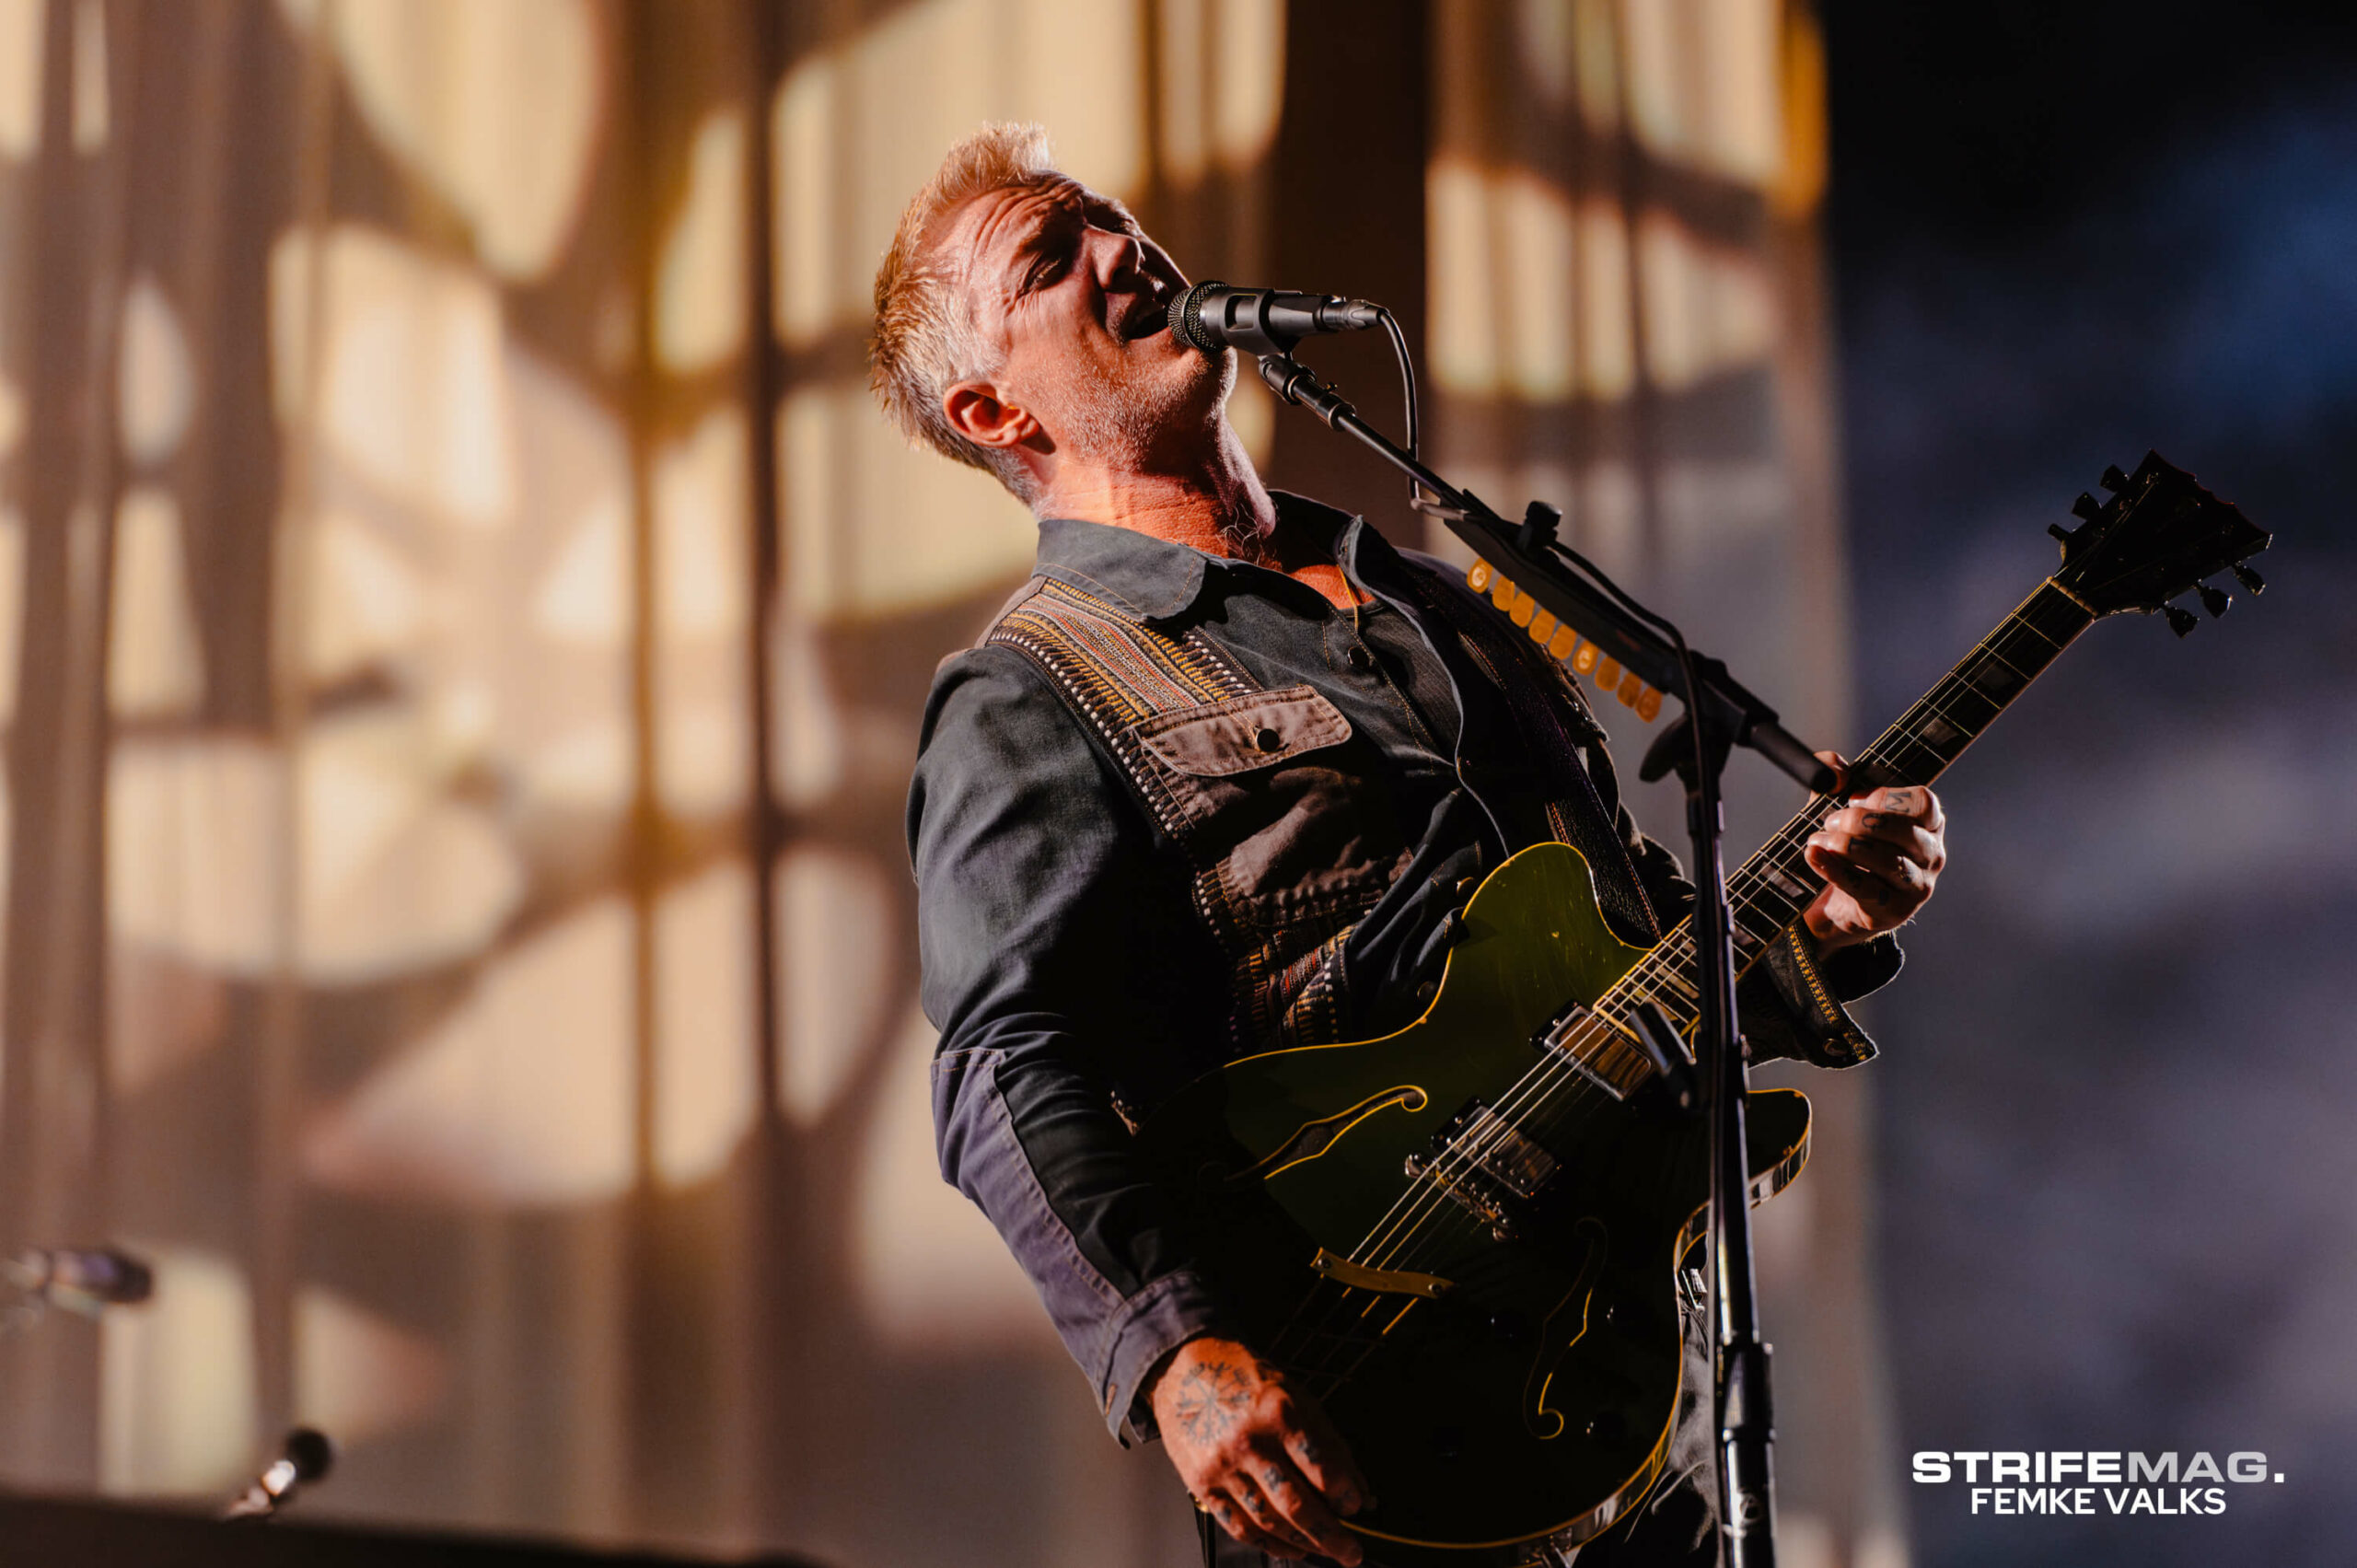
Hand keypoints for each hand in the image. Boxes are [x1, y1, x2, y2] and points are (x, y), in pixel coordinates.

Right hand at [1150, 1336, 1372, 1563]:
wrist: (1186, 1369)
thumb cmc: (1245, 1378)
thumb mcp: (1297, 1396)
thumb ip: (1331, 1445)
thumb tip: (1360, 1492)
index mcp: (1280, 1413)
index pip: (1323, 1470)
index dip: (1346, 1496)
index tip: (1355, 1505)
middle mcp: (1250, 1442)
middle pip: (1297, 1505)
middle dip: (1331, 1536)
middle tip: (1351, 1553)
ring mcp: (1223, 1466)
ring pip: (1269, 1521)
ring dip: (1303, 1544)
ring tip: (1324, 1551)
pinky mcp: (1202, 1484)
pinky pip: (1239, 1526)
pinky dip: (1268, 1544)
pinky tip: (1289, 1547)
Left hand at [1800, 752, 1945, 952]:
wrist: (1832, 903)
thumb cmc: (1847, 847)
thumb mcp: (1837, 806)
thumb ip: (1834, 778)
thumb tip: (1833, 768)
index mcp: (1928, 824)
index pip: (1923, 801)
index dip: (1885, 797)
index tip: (1853, 799)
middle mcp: (1932, 855)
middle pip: (1904, 831)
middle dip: (1859, 822)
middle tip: (1829, 822)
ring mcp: (1917, 886)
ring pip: (1889, 861)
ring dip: (1846, 846)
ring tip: (1817, 841)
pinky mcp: (1893, 911)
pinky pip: (1865, 888)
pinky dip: (1834, 870)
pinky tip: (1813, 856)